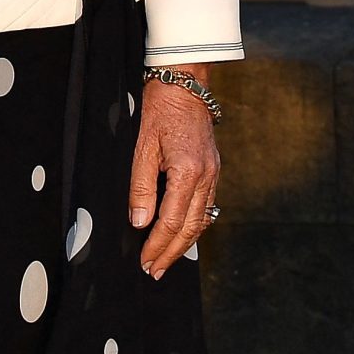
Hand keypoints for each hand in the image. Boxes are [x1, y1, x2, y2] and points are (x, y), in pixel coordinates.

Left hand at [128, 66, 219, 277]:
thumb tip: (139, 221)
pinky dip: (194, 225)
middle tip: (155, 271)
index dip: (157, 245)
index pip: (171, 221)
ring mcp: (214, 173)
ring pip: (202, 220)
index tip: (144, 262)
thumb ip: (141, 187)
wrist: (185, 82)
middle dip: (172, 253)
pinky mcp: (214, 169)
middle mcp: (206, 176)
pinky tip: (183, 233)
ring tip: (167, 260)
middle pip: (190, 227)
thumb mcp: (143, 146)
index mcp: (188, 171)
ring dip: (185, 243)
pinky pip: (207, 206)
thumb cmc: (161, 109)